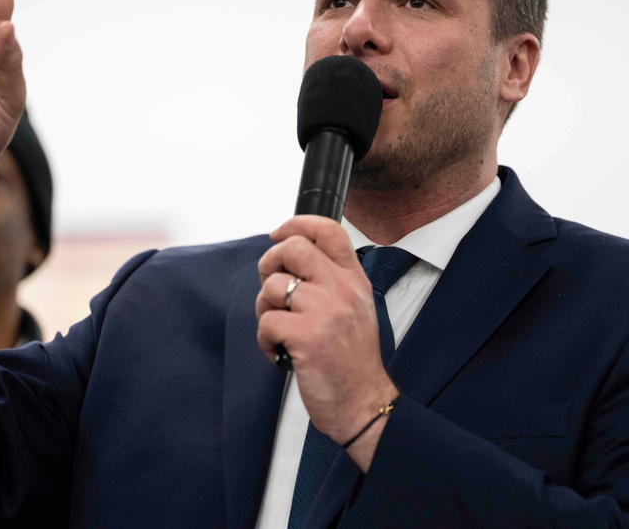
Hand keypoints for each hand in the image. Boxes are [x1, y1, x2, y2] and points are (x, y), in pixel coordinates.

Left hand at [256, 216, 398, 468]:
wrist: (364, 404)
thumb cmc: (352, 362)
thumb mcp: (354, 310)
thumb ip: (330, 282)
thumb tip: (288, 263)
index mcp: (354, 280)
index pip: (328, 230)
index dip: (296, 224)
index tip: (279, 234)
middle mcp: (342, 289)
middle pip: (292, 248)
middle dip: (269, 264)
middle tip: (272, 289)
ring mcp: (325, 311)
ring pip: (272, 286)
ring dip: (265, 309)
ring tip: (280, 330)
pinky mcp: (306, 336)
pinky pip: (266, 321)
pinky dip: (265, 339)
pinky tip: (280, 352)